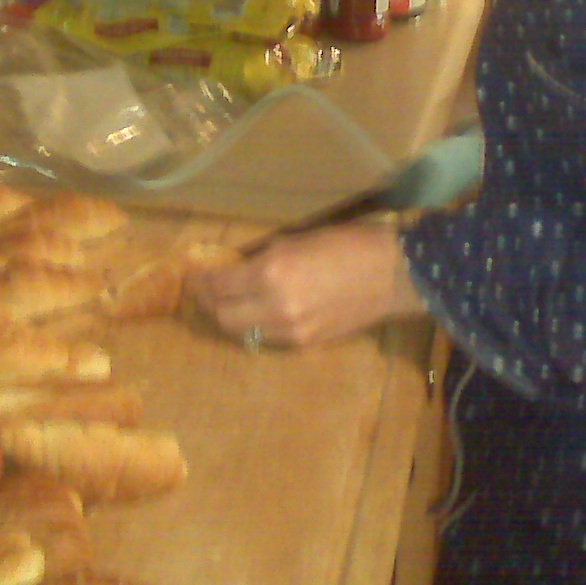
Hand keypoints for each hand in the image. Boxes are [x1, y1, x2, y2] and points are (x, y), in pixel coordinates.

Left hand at [187, 219, 426, 348]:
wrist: (393, 275)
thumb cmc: (348, 244)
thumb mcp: (297, 240)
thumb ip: (262, 256)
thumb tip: (235, 266)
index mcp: (272, 273)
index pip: (219, 285)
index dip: (200, 280)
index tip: (192, 274)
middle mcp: (275, 307)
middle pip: (222, 316)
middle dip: (207, 303)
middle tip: (203, 291)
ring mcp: (291, 331)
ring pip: (241, 332)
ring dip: (228, 317)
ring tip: (225, 303)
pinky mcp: (306, 344)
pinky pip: (266, 339)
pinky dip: (254, 327)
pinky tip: (256, 313)